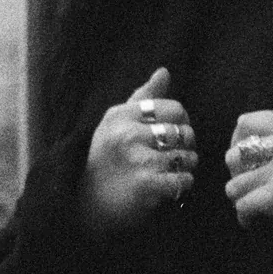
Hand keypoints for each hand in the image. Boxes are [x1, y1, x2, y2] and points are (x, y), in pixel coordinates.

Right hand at [79, 68, 196, 236]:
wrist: (85, 202)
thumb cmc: (105, 158)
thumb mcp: (115, 122)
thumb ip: (143, 97)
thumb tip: (164, 72)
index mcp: (122, 115)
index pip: (174, 108)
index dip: (181, 121)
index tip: (172, 132)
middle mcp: (128, 134)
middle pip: (183, 132)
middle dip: (186, 144)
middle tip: (175, 153)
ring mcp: (138, 160)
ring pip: (187, 156)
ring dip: (186, 166)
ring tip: (172, 169)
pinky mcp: (146, 185)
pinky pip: (184, 179)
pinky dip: (183, 183)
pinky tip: (172, 185)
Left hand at [224, 111, 272, 247]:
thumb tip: (238, 133)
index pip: (245, 123)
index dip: (238, 145)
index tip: (248, 163)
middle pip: (234, 155)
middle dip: (238, 177)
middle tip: (256, 190)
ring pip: (234, 185)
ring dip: (242, 201)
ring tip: (260, 206)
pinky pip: (242, 205)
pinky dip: (246, 218)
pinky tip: (260, 220)